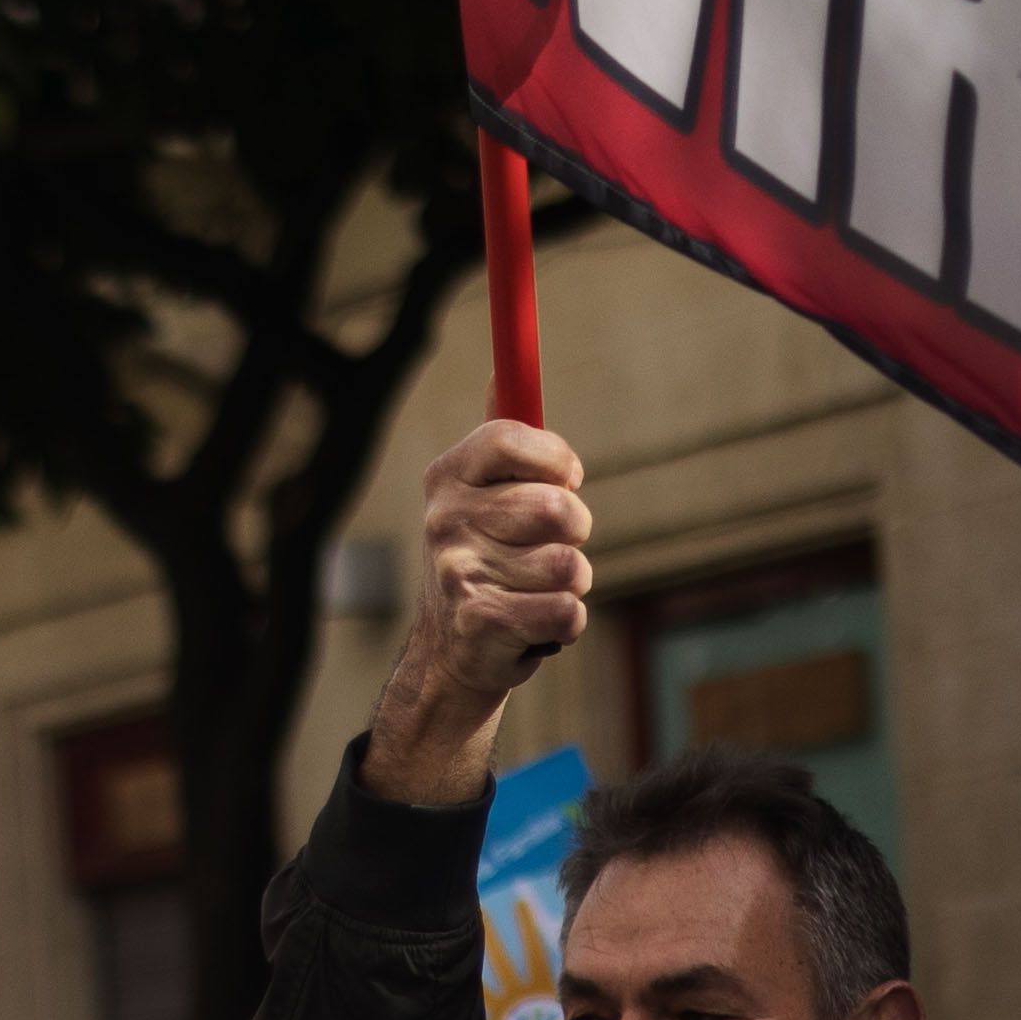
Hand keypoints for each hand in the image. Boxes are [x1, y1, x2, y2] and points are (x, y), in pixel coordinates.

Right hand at [364, 421, 593, 806]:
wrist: (451, 652)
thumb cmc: (487, 558)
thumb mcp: (484, 492)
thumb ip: (503, 439)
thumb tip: (502, 367)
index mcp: (448, 477)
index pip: (507, 436)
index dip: (554, 458)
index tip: (567, 478)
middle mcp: (445, 521)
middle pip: (556, 506)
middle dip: (576, 530)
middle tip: (553, 545)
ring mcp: (458, 573)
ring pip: (569, 565)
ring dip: (572, 582)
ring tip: (537, 589)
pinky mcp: (481, 623)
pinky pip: (566, 611)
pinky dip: (567, 623)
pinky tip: (537, 623)